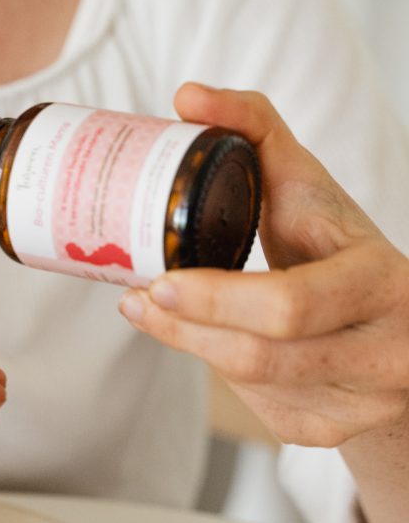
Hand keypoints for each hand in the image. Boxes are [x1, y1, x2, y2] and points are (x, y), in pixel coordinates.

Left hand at [117, 84, 408, 449]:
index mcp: (383, 283)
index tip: (157, 279)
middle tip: (137, 298)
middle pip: (264, 356)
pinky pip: (262, 410)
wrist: (394, 317)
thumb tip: (187, 95)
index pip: (291, 303)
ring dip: (191, 347)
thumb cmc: (335, 239)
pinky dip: (223, 374)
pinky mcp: (337, 427)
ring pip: (254, 385)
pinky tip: (207, 340)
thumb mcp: (305, 180)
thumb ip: (253, 127)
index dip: (216, 299)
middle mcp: (391, 350)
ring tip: (153, 310)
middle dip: (187, 329)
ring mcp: (366, 398)